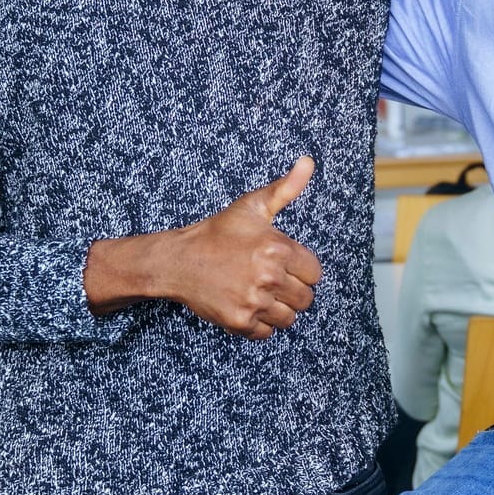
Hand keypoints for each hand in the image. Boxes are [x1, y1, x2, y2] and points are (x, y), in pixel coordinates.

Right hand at [160, 157, 323, 338]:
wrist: (179, 260)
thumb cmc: (218, 232)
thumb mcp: (252, 206)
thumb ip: (286, 188)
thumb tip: (309, 161)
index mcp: (277, 248)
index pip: (314, 273)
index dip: (301, 269)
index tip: (283, 264)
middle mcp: (268, 277)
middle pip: (305, 299)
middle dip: (291, 290)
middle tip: (269, 279)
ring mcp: (253, 302)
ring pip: (288, 318)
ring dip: (277, 309)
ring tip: (258, 293)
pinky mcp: (239, 322)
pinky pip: (267, 333)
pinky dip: (259, 324)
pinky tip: (246, 305)